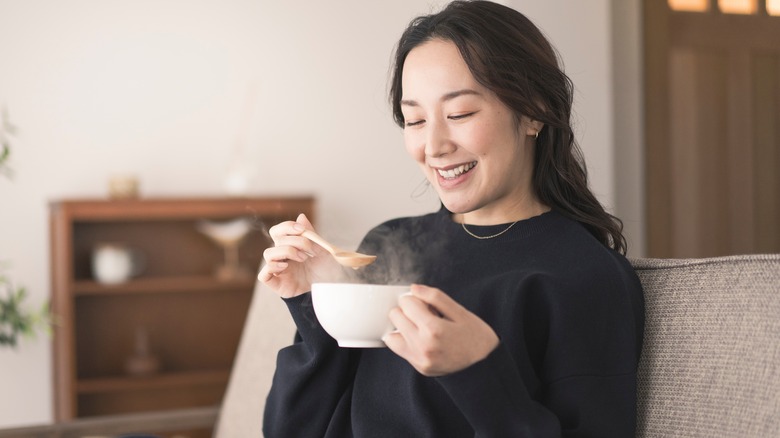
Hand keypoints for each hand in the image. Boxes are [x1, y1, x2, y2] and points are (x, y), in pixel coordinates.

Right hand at [257, 213, 343, 297]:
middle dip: (295, 241)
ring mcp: (278, 269)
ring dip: (286, 252)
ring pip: (268, 254)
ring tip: (303, 259)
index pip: (278, 231)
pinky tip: (286, 267)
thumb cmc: (325, 269)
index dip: (286, 227)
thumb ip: (311, 234)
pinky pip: (263, 275)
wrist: (329, 288)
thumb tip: (301, 216)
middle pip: (277, 240)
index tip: (301, 229)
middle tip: (310, 250)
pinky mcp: (276, 283)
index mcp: (290, 245)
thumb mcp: (322, 250)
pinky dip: (272, 268)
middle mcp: (282, 256)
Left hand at [383, 284, 498, 376]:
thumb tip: (414, 288)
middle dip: (407, 310)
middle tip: (425, 314)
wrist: (486, 367)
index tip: (425, 303)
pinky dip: (405, 341)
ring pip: (391, 336)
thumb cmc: (477, 337)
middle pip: (395, 316)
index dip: (415, 298)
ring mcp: (419, 359)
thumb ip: (435, 297)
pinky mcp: (419, 367)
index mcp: (433, 329)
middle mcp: (422, 346)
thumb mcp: (461, 312)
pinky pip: (400, 350)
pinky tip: (421, 339)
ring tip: (420, 327)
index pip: (406, 303)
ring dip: (402, 327)